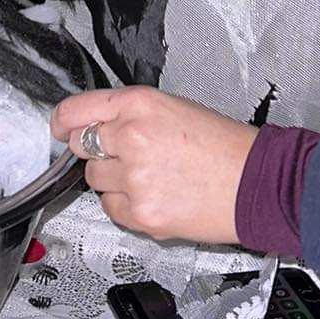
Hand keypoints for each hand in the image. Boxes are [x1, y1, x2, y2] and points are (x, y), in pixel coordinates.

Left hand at [49, 87, 258, 244]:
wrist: (258, 184)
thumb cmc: (224, 146)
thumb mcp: (174, 109)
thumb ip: (129, 115)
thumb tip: (90, 128)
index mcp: (140, 105)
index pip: (76, 111)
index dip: (64, 121)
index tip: (61, 128)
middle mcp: (132, 137)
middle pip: (81, 147)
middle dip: (99, 151)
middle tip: (130, 155)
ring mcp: (134, 178)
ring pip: (95, 179)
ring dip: (114, 179)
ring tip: (152, 176)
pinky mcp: (141, 213)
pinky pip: (110, 208)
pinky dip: (126, 204)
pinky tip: (155, 196)